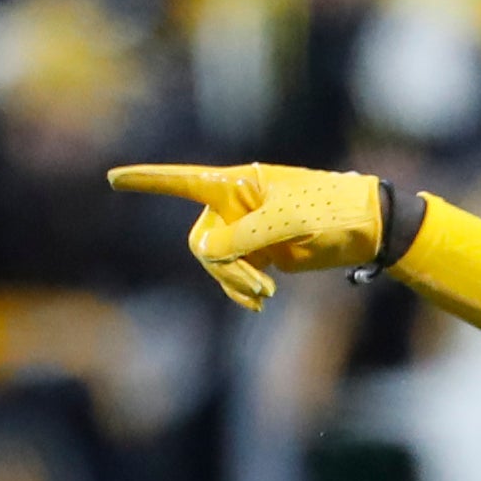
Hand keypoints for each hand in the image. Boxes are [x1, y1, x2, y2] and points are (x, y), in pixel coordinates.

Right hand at [107, 162, 385, 309]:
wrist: (366, 228)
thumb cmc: (329, 211)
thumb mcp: (287, 222)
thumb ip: (243, 236)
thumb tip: (206, 253)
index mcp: (235, 184)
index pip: (182, 181)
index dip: (148, 181)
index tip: (113, 178)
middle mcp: (233, 204)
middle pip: (201, 243)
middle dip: (224, 268)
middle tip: (259, 286)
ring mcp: (245, 230)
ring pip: (216, 263)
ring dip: (234, 283)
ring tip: (265, 296)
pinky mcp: (260, 252)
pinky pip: (234, 275)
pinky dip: (242, 290)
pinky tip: (259, 302)